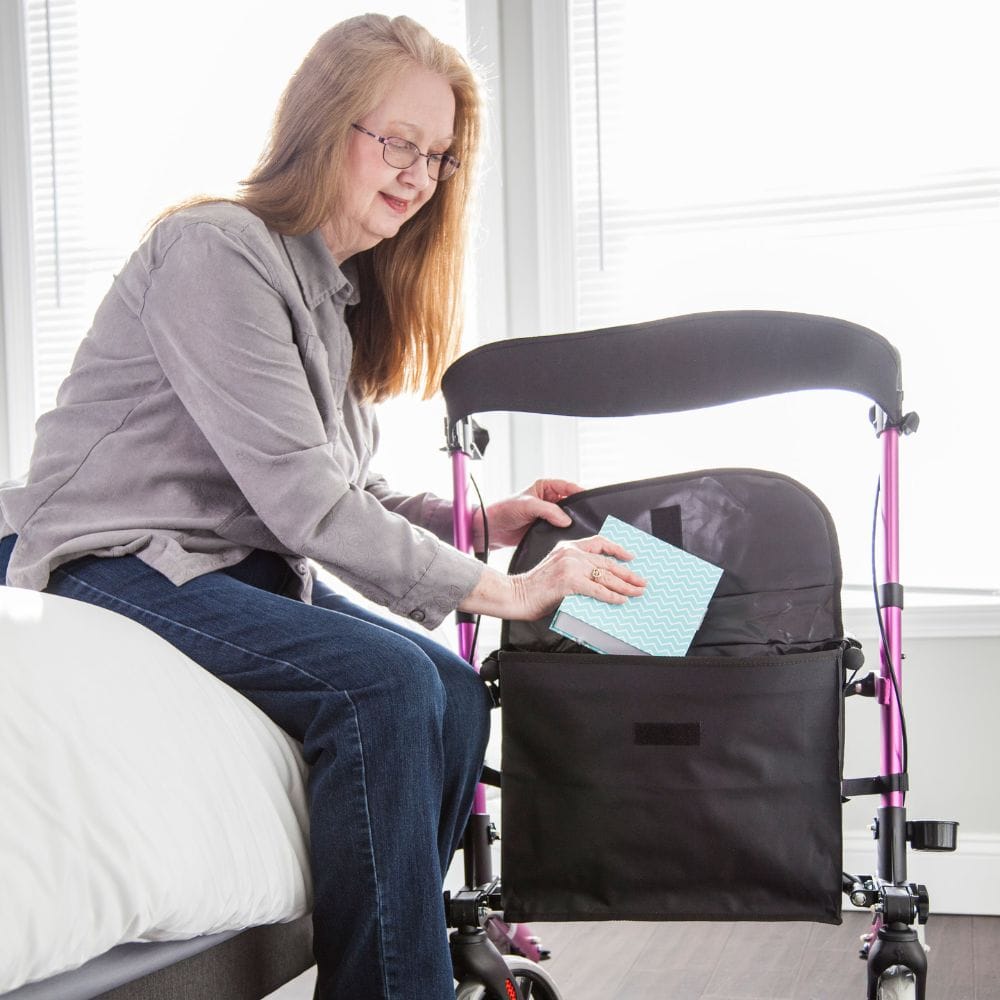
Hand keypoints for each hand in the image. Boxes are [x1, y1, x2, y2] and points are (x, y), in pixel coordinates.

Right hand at [458, 534, 645, 620]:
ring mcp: (570, 566)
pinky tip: (621, 600)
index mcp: (568, 546)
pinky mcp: (569, 581)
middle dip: (628, 574)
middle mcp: (571, 553)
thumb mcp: (557, 570)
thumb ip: (576, 570)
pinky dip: (612, 596)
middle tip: (642, 582)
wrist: (515, 595)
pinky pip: (597, 589)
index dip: (618, 549)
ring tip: (637, 592)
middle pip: (607, 562)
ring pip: (605, 576)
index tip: (631, 557)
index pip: (599, 542)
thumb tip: (600, 582)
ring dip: (625, 586)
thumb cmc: (534, 588)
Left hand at [473, 478, 582, 549]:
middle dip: (579, 509)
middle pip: (571, 503)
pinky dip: (566, 533)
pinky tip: (572, 538)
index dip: (580, 491)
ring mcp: (548, 515)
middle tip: (591, 517)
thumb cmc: (504, 510)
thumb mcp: (527, 505)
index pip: (568, 486)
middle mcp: (548, 499)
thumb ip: (548, 511)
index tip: (591, 500)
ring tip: (584, 528)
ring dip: (573, 523)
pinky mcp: (545, 528)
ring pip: (567, 517)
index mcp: (545, 487)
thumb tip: (567, 520)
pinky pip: (560, 530)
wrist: (491, 529)